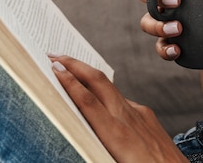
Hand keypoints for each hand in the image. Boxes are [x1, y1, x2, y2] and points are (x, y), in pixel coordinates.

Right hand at [50, 54, 186, 161]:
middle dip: (76, 65)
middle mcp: (128, 119)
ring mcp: (140, 115)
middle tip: (55, 54)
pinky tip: (99, 96)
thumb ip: (97, 147)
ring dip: (89, 76)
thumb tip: (81, 135)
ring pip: (110, 88)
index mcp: (117, 135)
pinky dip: (105, 92)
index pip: (88, 100)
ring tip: (71, 69)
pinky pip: (123, 99)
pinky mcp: (148, 116)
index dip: (69, 82)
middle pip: (98, 82)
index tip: (54, 67)